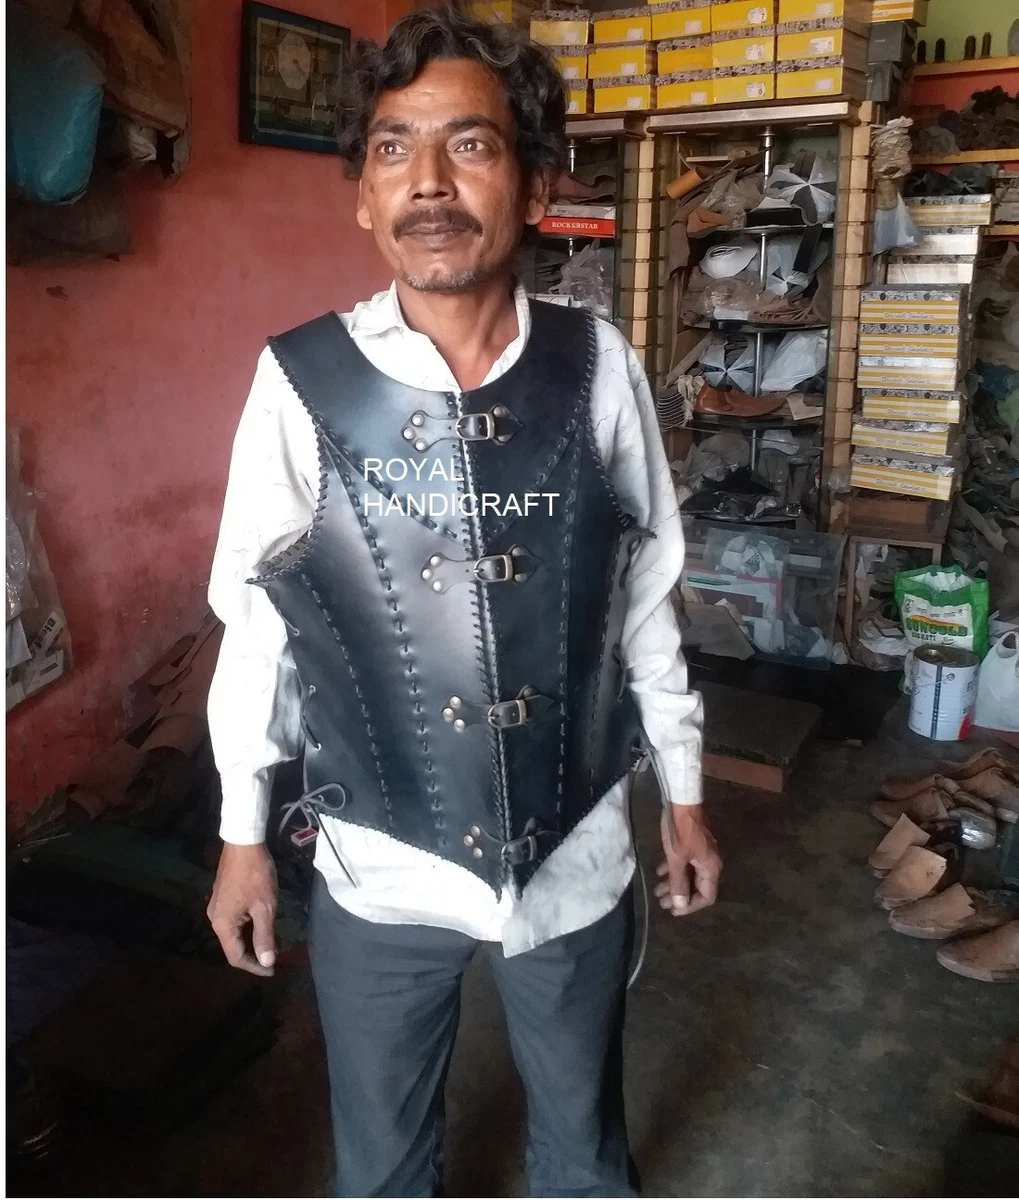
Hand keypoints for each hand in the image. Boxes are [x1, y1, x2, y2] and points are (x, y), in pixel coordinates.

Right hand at [207, 842, 278, 975]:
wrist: (243, 842)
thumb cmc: (256, 875)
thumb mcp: (265, 907)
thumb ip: (264, 936)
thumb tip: (267, 962)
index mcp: (222, 924)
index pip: (236, 956)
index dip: (255, 966)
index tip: (273, 970)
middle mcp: (214, 919)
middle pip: (233, 946)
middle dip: (254, 955)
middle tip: (274, 958)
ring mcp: (217, 907)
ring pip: (234, 933)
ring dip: (251, 941)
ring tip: (271, 944)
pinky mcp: (222, 897)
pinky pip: (234, 921)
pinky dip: (248, 928)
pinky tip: (262, 926)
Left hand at [655, 805, 721, 917]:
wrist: (682, 802)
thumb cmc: (679, 831)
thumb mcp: (676, 859)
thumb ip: (678, 883)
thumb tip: (680, 905)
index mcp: (711, 868)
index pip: (707, 896)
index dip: (691, 906)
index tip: (674, 910)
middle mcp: (710, 862)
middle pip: (697, 886)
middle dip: (679, 896)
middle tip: (662, 902)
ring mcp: (702, 852)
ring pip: (689, 874)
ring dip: (674, 883)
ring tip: (657, 890)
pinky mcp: (693, 844)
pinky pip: (685, 862)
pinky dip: (674, 869)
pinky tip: (659, 871)